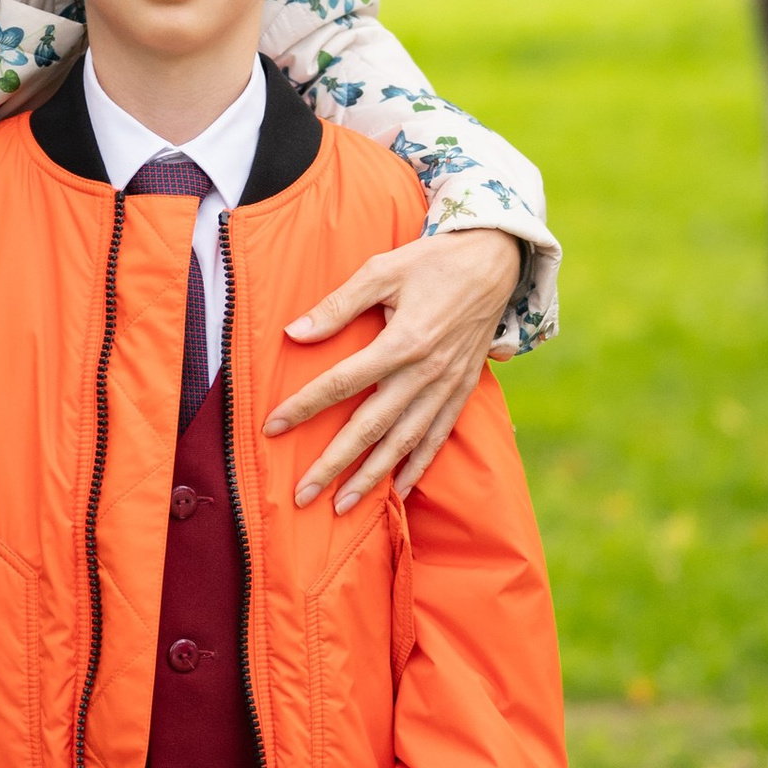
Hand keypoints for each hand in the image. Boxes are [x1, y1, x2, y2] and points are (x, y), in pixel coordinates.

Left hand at [266, 228, 527, 511]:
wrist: (495, 261)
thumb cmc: (432, 262)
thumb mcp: (382, 270)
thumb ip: (338, 305)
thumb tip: (295, 333)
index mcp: (402, 342)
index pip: (342, 382)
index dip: (305, 406)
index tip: (272, 427)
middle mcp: (425, 373)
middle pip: (370, 427)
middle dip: (334, 464)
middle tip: (302, 495)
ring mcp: (446, 387)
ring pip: (403, 443)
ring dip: (371, 478)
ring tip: (341, 506)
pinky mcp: (462, 392)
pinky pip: (437, 438)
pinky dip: (418, 467)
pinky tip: (399, 491)